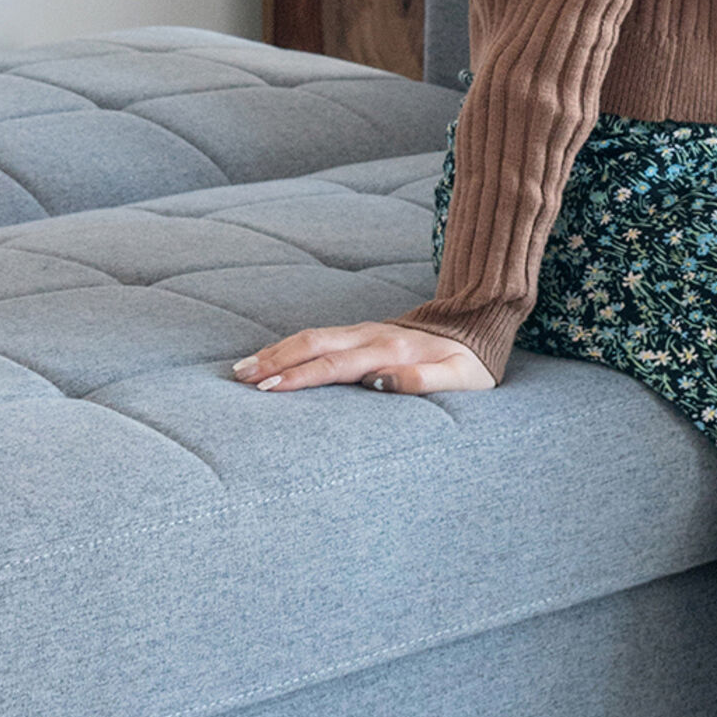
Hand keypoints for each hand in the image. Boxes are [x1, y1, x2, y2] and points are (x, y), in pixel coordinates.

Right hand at [230, 321, 494, 394]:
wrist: (476, 328)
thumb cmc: (469, 365)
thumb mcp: (459, 379)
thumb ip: (422, 380)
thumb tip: (380, 382)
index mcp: (390, 351)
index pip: (335, 366)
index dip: (301, 376)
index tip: (269, 388)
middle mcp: (372, 337)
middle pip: (313, 345)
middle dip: (274, 361)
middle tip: (240, 379)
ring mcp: (364, 331)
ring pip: (311, 336)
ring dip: (275, 351)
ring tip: (241, 368)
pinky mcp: (361, 332)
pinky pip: (319, 336)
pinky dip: (289, 345)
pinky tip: (269, 357)